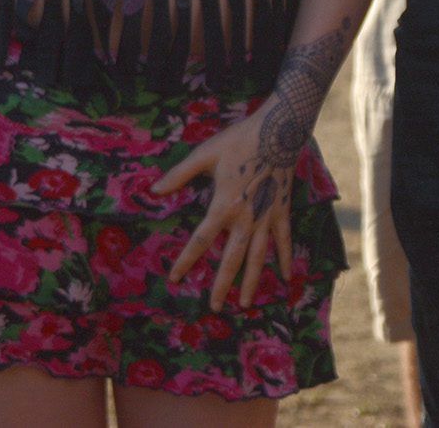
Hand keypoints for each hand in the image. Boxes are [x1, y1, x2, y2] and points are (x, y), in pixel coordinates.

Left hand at [151, 102, 295, 312]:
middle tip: (215, 307)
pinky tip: (285, 277)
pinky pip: (284, 240)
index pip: (200, 241)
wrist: (278, 131)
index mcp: (223, 205)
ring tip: (245, 303)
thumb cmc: (239, 141)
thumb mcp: (205, 155)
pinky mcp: (282, 210)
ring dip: (251, 281)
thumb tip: (152, 190)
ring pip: (258, 256)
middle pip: (232, 258)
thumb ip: (179, 175)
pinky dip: (285, 258)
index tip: (174, 278)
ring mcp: (266, 216)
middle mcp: (245, 217)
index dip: (185, 261)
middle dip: (222, 284)